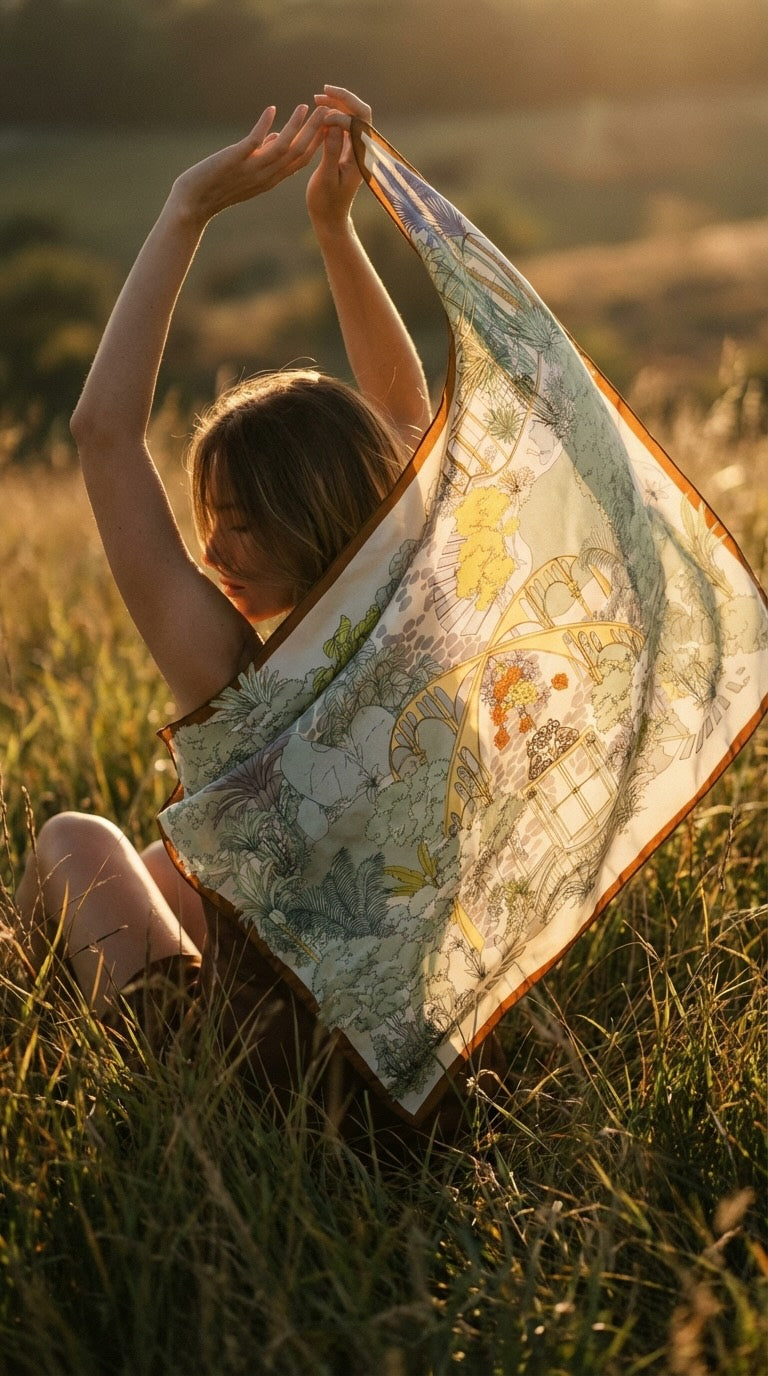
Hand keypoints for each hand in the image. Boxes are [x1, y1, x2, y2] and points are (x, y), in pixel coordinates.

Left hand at [170, 103, 325, 227]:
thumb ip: (262, 153)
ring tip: (306, 107)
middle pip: (299, 153)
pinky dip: (264, 124)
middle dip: (314, 132)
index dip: (317, 142)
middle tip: (328, 112)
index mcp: (271, 178)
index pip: (301, 160)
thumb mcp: (246, 171)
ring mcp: (252, 169)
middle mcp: (266, 176)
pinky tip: (271, 109)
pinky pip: (255, 142)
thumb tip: (274, 136)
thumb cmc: (217, 186)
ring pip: (283, 147)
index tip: (329, 125)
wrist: (193, 204)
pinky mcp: (235, 161)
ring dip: (296, 126)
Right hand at [306, 86, 371, 236]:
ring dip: (337, 105)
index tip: (322, 115)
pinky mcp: (348, 151)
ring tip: (316, 99)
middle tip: (321, 92)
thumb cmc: (326, 202)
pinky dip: (333, 116)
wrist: (330, 218)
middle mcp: (362, 149)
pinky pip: (345, 126)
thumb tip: (333, 122)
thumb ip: (331, 150)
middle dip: (343, 99)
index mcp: (360, 156)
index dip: (342, 111)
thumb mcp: (325, 177)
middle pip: (360, 113)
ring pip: (352, 117)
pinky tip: (319, 113)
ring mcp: (356, 149)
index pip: (359, 120)